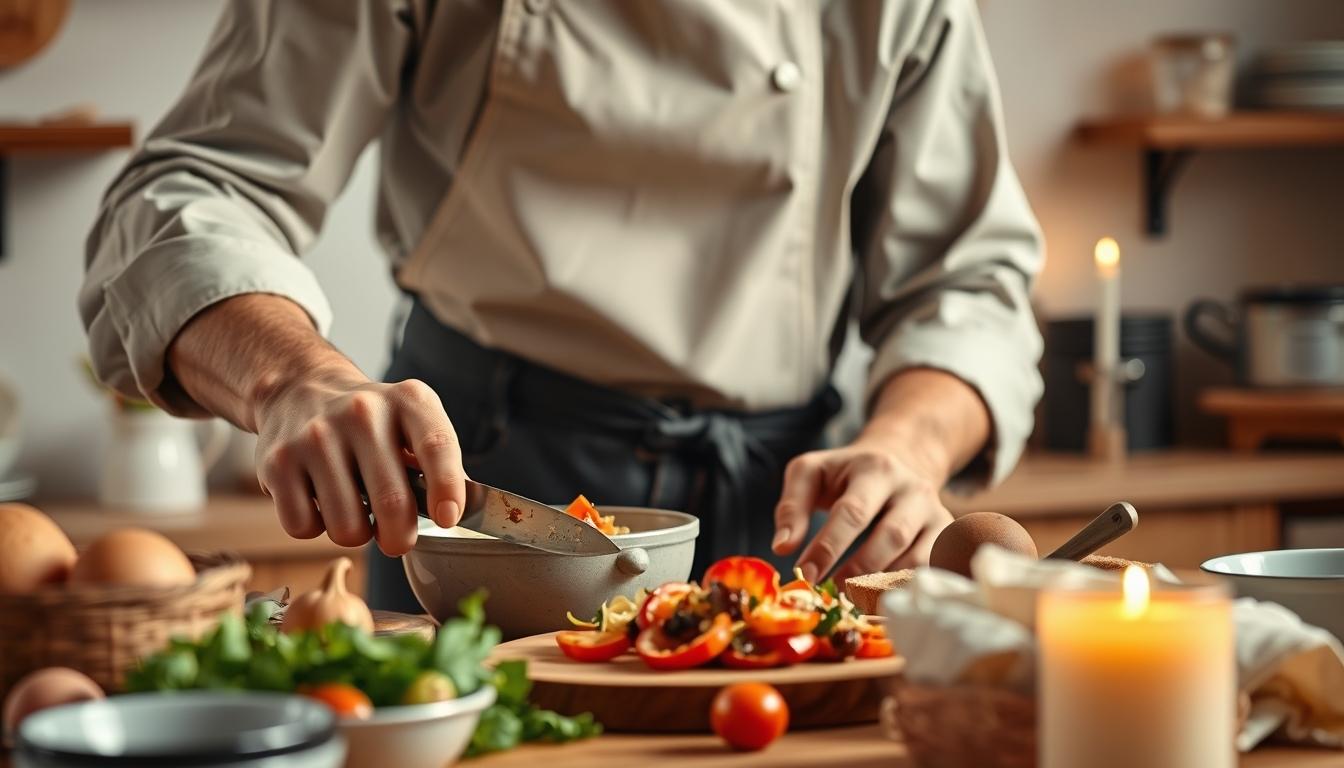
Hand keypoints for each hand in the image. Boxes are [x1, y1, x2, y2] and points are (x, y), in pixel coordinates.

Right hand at [253, 369, 465, 556]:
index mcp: (408, 401)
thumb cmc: (373, 422)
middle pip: (393, 503)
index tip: (448, 518)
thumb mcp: (414, 422)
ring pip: (346, 526)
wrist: (300, 390)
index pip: (436, 446)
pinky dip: (315, 528)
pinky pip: (303, 527)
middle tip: (398, 539)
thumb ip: (441, 464)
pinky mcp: (277, 462)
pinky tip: (320, 501)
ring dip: (355, 534)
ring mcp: (315, 436)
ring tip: (355, 509)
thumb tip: (458, 513)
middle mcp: (361, 412)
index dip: (447, 488)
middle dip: (400, 538)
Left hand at [772, 438, 953, 583]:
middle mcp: (914, 489)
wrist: (899, 461)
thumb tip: (782, 548)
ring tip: (853, 600)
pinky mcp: (947, 537)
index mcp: (876, 469)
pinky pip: (932, 571)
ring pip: (917, 558)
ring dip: (883, 585)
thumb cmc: (844, 475)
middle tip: (831, 592)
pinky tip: (879, 603)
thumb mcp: (811, 473)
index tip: (806, 575)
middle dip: (859, 570)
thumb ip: (791, 506)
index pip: (852, 512)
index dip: (828, 547)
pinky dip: (906, 592)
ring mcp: (937, 514)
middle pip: (891, 536)